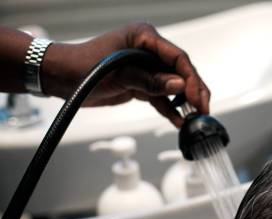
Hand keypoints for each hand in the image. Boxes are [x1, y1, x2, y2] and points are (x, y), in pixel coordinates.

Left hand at [41, 23, 208, 126]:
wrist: (62, 78)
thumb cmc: (83, 66)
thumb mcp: (119, 74)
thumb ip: (150, 80)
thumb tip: (179, 86)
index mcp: (144, 37)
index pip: (177, 58)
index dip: (191, 79)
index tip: (196, 98)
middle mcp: (148, 50)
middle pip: (181, 71)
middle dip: (194, 92)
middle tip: (203, 110)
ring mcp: (146, 67)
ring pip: (174, 86)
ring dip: (184, 103)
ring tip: (194, 118)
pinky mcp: (142, 83)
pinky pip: (162, 97)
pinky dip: (170, 109)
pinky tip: (179, 121)